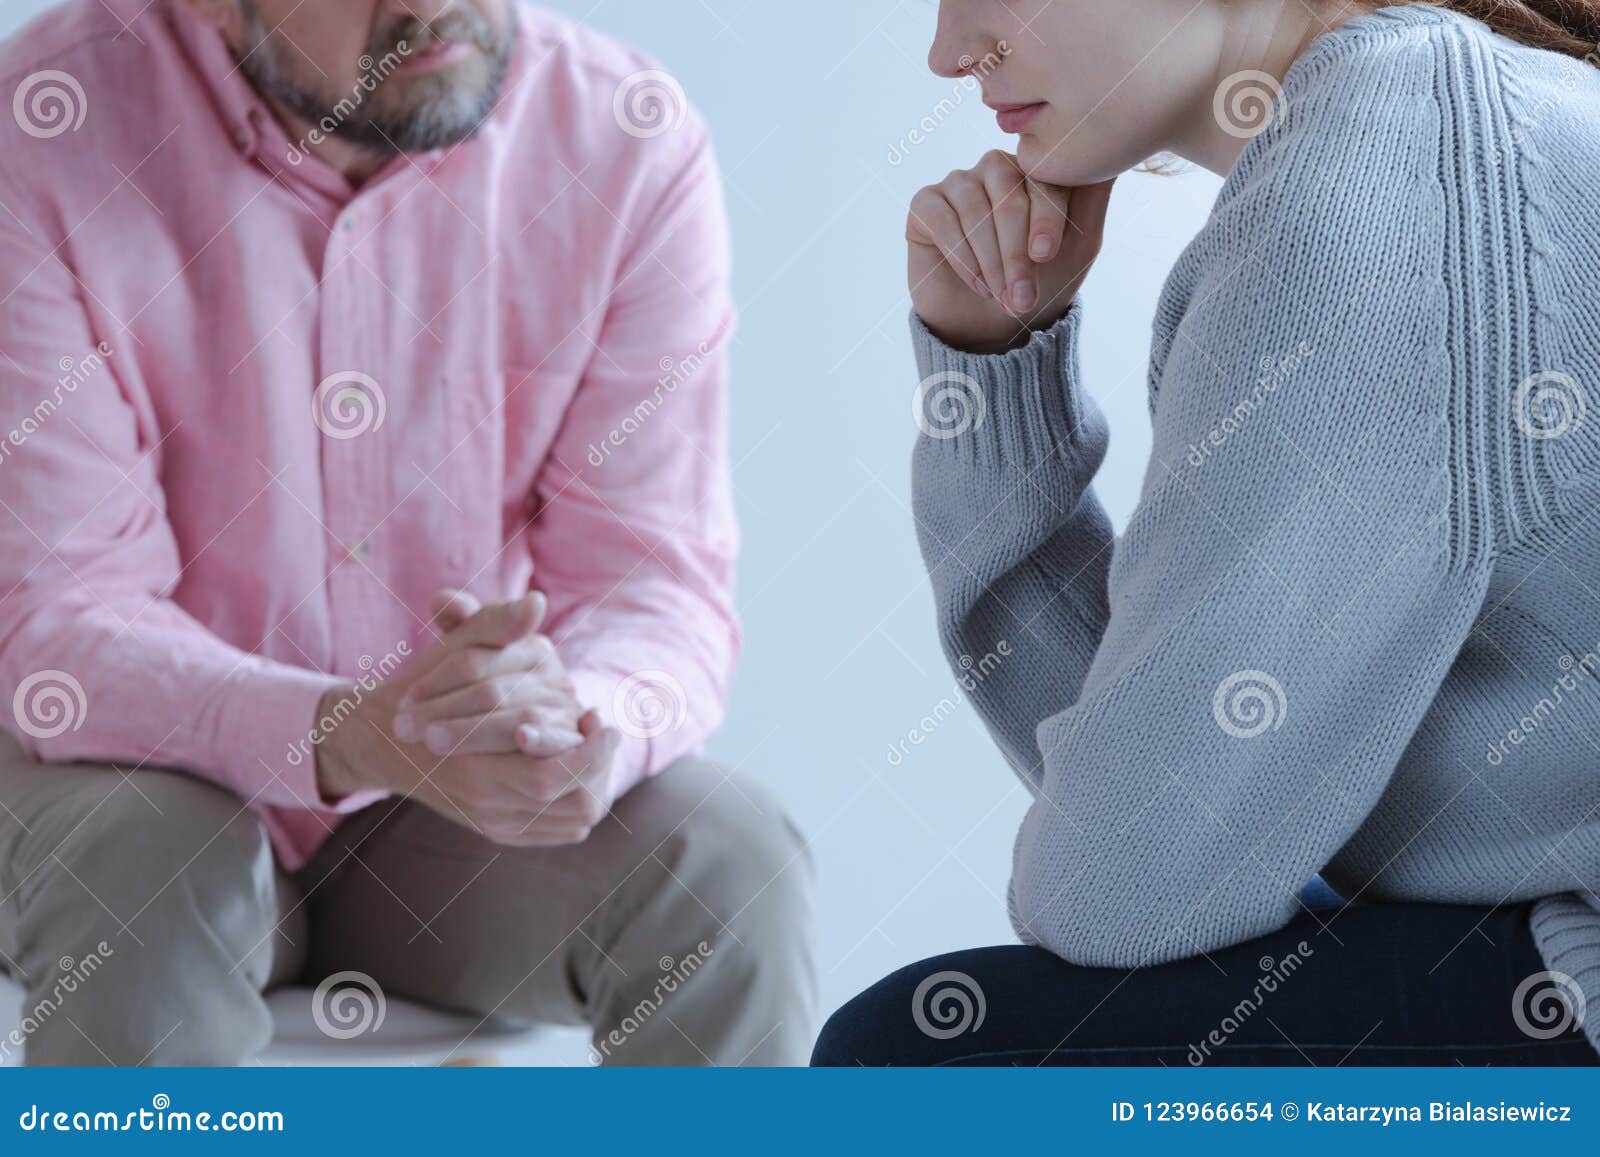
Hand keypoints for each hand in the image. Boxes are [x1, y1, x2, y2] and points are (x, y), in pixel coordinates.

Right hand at [315, 593, 619, 845]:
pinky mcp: (501, 831)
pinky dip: (579, 802)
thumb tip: (534, 603)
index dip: (588, 754)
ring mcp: (494, 822)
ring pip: (572, 819)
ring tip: (600, 748)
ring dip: (596, 784)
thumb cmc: (426, 684)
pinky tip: (584, 769)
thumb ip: (494, 624)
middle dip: (600, 768)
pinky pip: (559, 829)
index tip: (603, 719)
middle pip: (570, 805)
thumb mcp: (457, 647)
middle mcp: (484, 805)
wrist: (387, 738)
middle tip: (609, 732)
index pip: (547, 777)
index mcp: (472, 768)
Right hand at [907, 150, 1112, 353]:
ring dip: (989, 259)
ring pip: (973, 207)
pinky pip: (940, 218)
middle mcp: (995, 169)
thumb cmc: (1039, 285)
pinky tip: (976, 283)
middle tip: (1021, 294)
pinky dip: (960, 254)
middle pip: (1006, 193)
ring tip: (998, 294)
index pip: (1042, 177)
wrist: (991, 327)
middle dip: (1015, 250)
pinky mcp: (925, 205)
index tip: (1045, 257)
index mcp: (1033, 171)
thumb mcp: (1078, 246)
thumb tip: (1110, 156)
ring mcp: (958, 184)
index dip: (1045, 216)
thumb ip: (1091, 199)